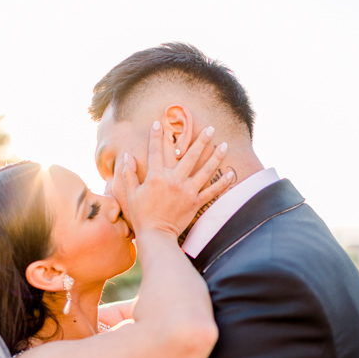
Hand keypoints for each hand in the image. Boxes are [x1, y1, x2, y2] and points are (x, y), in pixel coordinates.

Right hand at [116, 122, 235, 236]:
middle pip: (189, 156)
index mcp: (156, 177)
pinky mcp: (196, 203)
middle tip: (210, 128)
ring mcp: (187, 191)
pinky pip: (212, 192)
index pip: (155, 151)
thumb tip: (127, 156)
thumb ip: (128, 174)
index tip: (159, 123)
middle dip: (201, 140)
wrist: (156, 235)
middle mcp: (174, 181)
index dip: (156, 136)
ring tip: (225, 144)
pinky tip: (231, 174)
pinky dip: (223, 183)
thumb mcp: (131, 194)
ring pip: (205, 170)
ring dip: (216, 156)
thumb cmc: (141, 215)